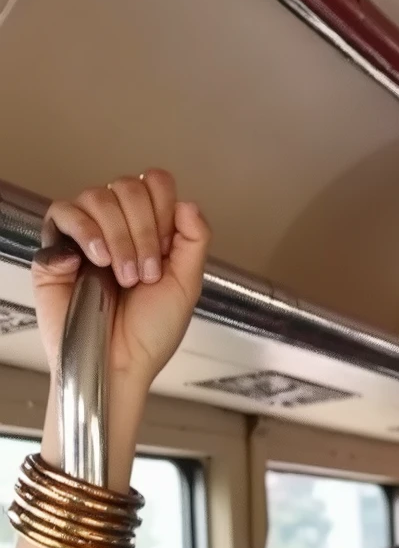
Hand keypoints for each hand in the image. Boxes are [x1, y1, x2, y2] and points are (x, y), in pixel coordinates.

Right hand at [34, 172, 209, 453]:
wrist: (119, 363)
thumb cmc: (149, 333)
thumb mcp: (186, 286)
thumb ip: (194, 241)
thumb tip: (188, 203)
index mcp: (149, 229)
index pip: (155, 185)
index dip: (163, 209)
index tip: (166, 252)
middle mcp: (116, 225)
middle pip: (127, 186)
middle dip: (144, 231)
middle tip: (144, 274)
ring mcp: (85, 233)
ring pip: (97, 196)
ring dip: (118, 238)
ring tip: (123, 277)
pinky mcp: (56, 246)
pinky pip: (63, 212)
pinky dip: (86, 233)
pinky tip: (97, 261)